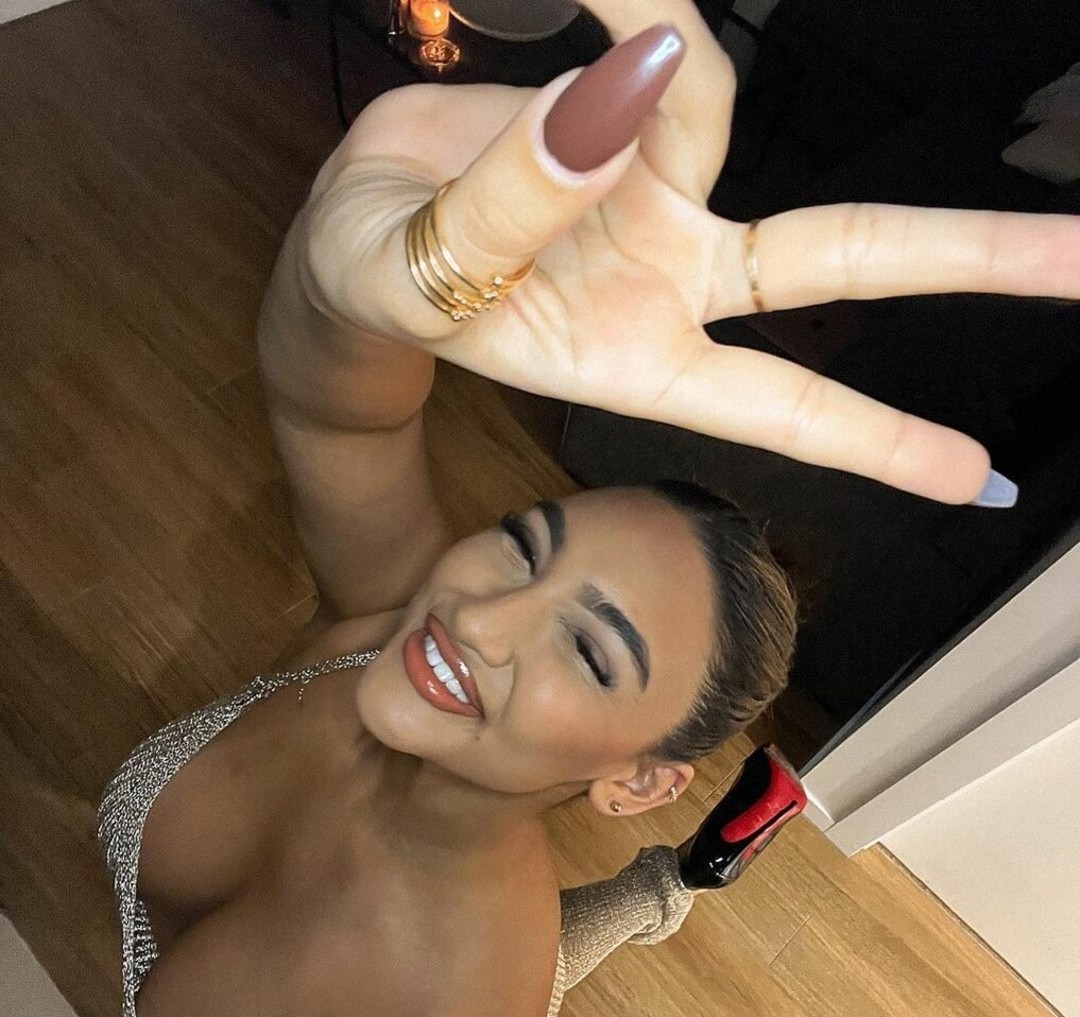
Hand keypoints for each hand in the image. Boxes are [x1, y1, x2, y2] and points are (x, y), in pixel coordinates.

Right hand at [300, 0, 1078, 504]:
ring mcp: (659, 203)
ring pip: (727, 112)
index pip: (773, 406)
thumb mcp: (416, 270)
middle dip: (957, 257)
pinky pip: (660, 54)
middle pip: (839, 262)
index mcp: (629, 360)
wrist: (358, 239)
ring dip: (671, 48)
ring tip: (584, 8)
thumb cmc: (381, 287)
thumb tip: (626, 95)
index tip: (974, 479)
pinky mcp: (630, 132)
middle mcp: (670, 284)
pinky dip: (629, 14)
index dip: (871, 437)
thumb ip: (511, 201)